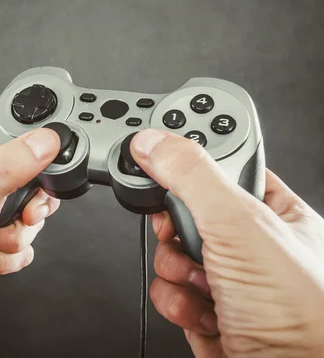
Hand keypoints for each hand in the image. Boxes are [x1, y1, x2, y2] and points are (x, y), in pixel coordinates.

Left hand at [0, 124, 60, 341]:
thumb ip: (7, 171)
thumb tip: (42, 142)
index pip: (11, 134)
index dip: (32, 149)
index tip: (36, 172)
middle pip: (32, 178)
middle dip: (31, 206)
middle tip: (18, 217)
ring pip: (32, 214)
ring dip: (19, 236)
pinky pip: (26, 242)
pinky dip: (14, 256)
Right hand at [130, 129, 323, 357]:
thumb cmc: (300, 312)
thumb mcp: (240, 224)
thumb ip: (193, 176)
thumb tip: (154, 142)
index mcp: (273, 212)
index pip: (222, 168)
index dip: (191, 161)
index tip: (160, 152)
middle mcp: (250, 244)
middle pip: (185, 211)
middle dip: (178, 230)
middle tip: (192, 234)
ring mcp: (226, 278)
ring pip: (171, 252)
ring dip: (178, 270)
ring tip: (207, 282)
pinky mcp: (205, 310)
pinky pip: (168, 289)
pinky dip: (178, 301)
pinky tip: (205, 311)